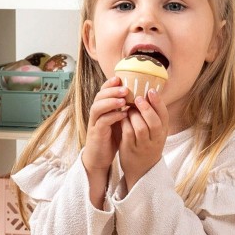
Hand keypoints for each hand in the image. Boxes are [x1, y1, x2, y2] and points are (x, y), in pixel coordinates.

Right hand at [81, 77, 128, 205]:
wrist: (100, 156)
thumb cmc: (111, 137)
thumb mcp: (118, 120)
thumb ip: (124, 108)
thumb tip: (139, 96)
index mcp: (102, 108)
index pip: (103, 91)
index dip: (110, 83)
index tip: (120, 78)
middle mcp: (96, 113)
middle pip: (99, 96)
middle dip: (112, 90)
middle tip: (125, 89)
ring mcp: (95, 122)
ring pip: (98, 107)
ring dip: (111, 102)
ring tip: (123, 100)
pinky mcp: (96, 133)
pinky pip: (102, 122)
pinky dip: (112, 117)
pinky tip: (122, 115)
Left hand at [119, 87, 168, 190]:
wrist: (142, 169)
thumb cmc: (148, 144)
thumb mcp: (156, 132)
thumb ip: (154, 115)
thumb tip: (149, 91)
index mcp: (163, 131)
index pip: (164, 115)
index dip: (158, 102)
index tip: (151, 90)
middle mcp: (155, 139)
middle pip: (154, 122)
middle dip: (146, 109)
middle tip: (138, 98)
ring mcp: (143, 145)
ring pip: (140, 128)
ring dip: (133, 115)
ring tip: (129, 108)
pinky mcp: (130, 149)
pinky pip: (128, 133)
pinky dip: (124, 123)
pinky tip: (122, 117)